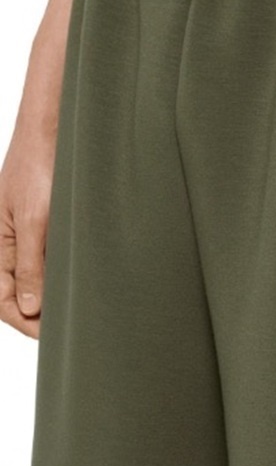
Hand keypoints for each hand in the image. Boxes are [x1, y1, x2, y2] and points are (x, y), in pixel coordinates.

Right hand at [0, 130, 55, 339]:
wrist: (55, 131)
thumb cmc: (40, 168)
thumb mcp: (36, 220)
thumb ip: (31, 265)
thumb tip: (28, 308)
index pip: (2, 300)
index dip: (22, 322)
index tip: (48, 335)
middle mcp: (8, 244)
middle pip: (16, 295)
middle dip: (36, 316)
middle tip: (66, 329)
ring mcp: (26, 236)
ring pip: (33, 281)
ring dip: (49, 298)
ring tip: (76, 311)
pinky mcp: (44, 227)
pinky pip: (46, 262)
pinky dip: (58, 277)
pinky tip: (77, 283)